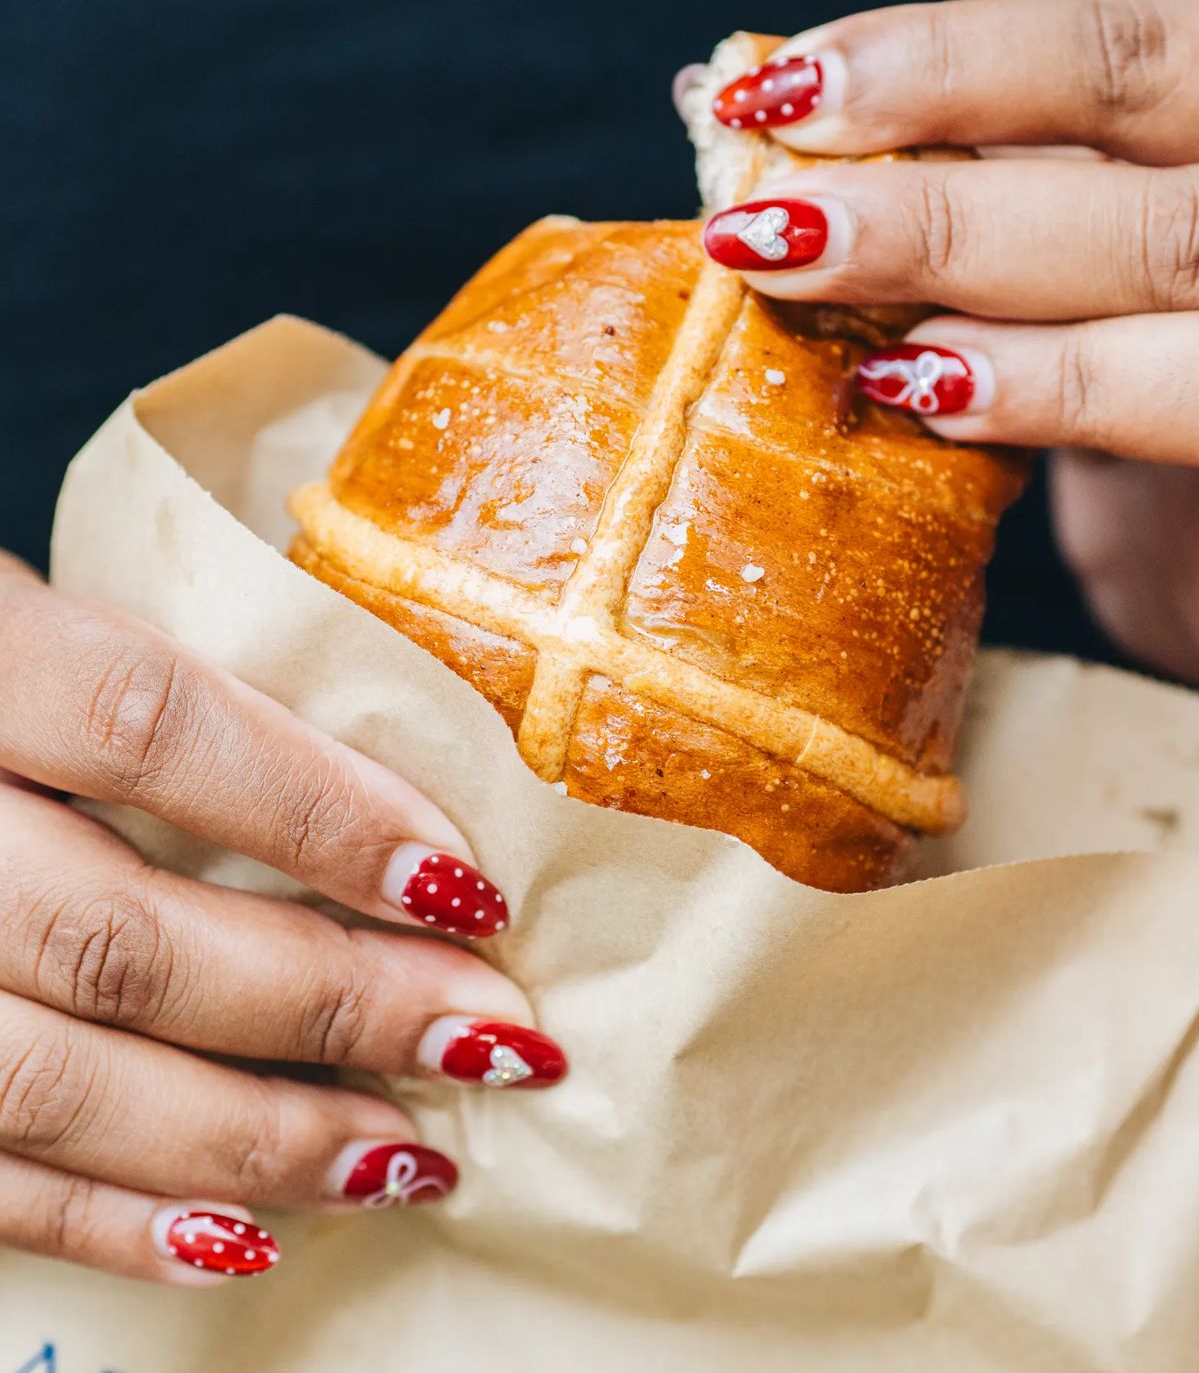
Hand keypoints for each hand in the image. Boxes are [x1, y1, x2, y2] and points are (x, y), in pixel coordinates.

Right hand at [0, 554, 563, 1283]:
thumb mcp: (41, 630)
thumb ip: (178, 701)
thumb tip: (397, 828)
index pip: (152, 728)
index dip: (321, 813)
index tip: (464, 888)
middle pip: (122, 938)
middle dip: (330, 1003)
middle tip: (484, 1035)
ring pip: (51, 1085)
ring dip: (252, 1140)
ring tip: (404, 1159)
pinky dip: (111, 1223)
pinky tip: (248, 1238)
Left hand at [697, 0, 1198, 715]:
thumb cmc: (1162, 347)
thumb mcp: (1075, 241)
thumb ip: (985, 187)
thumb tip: (748, 128)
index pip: (1134, 59)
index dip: (954, 69)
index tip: (783, 97)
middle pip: (1183, 216)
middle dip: (955, 224)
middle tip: (780, 241)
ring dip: (1078, 383)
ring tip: (909, 389)